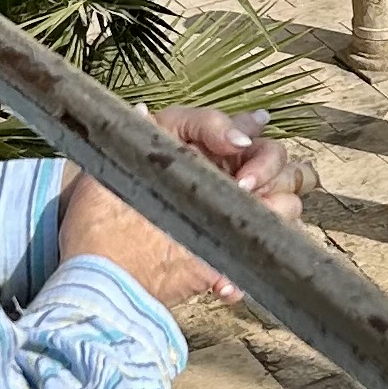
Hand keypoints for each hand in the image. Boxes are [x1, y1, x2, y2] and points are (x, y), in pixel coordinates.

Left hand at [55, 106, 305, 313]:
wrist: (99, 275)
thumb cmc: (100, 216)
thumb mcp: (114, 163)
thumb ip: (140, 132)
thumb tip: (149, 109)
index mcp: (204, 153)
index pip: (248, 128)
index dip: (248, 129)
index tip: (234, 144)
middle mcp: (226, 183)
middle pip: (283, 161)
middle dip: (270, 167)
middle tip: (242, 186)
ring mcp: (232, 221)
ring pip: (289, 203)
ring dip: (275, 210)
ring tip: (238, 223)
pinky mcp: (230, 259)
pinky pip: (266, 257)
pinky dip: (250, 268)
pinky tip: (221, 280)